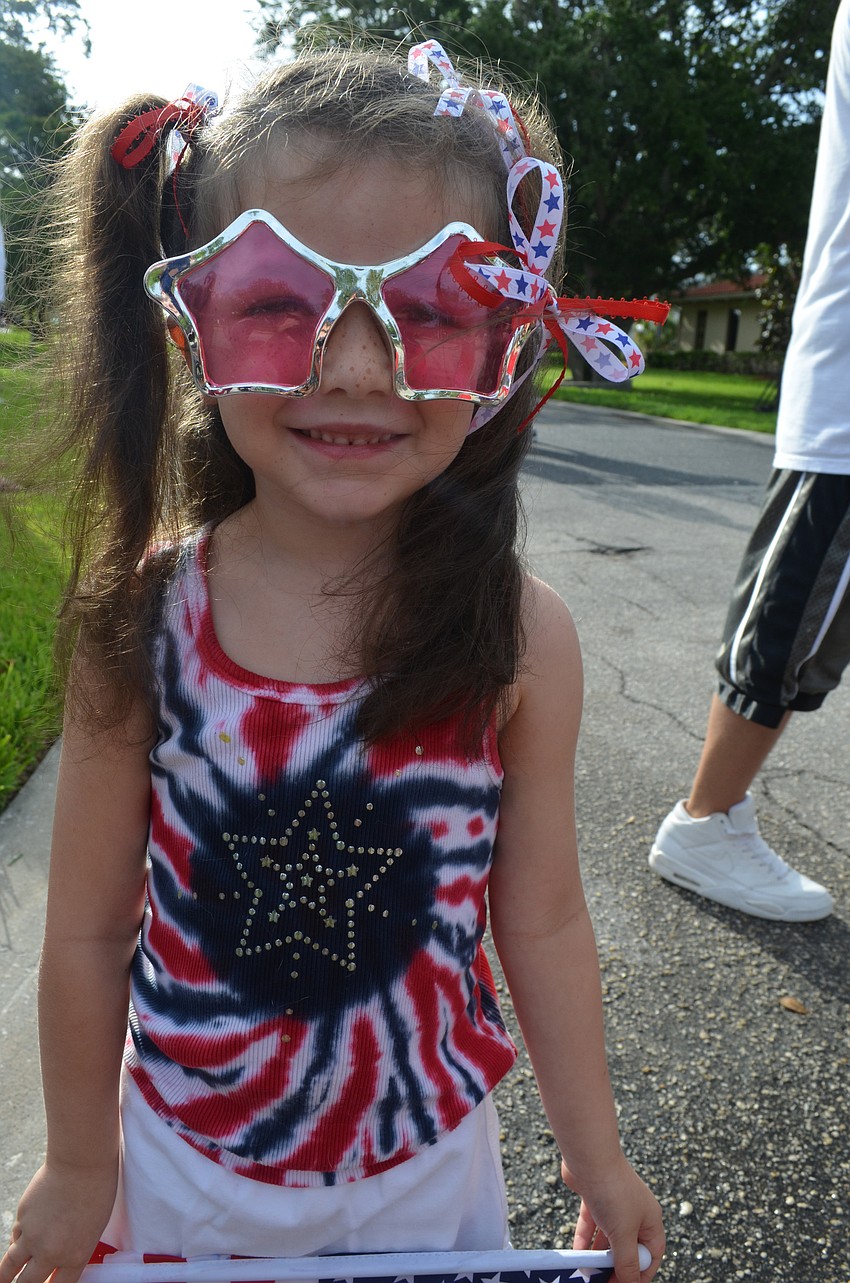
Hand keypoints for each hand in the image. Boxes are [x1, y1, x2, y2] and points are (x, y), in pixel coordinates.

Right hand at [0, 1159, 117, 1282]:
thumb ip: (75, 1247)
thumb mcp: (94, 1227)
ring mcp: (33, 1236)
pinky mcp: (22, 1217)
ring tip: (3, 1281)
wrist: (81, 1161)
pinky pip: (16, 1236)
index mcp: (75, 1256)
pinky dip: (18, 1240)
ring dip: (5, 1276)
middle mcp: (50, 1251)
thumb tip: (58, 1259)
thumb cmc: (98, 1189)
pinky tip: (22, 1239)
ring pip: (10, 1266)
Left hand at [561, 1153, 664, 1282]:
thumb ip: (627, 1262)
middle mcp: (635, 1212)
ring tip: (588, 1272)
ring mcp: (614, 1204)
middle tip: (603, 1281)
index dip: (641, 1273)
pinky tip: (578, 1254)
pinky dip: (585, 1239)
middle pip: (628, 1247)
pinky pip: (592, 1225)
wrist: (590, 1157)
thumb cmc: (613, 1191)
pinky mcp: (595, 1197)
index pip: (651, 1254)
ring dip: (598, 1255)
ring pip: (608, 1237)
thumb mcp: (624, 1234)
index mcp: (650, 1220)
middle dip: (616, 1266)